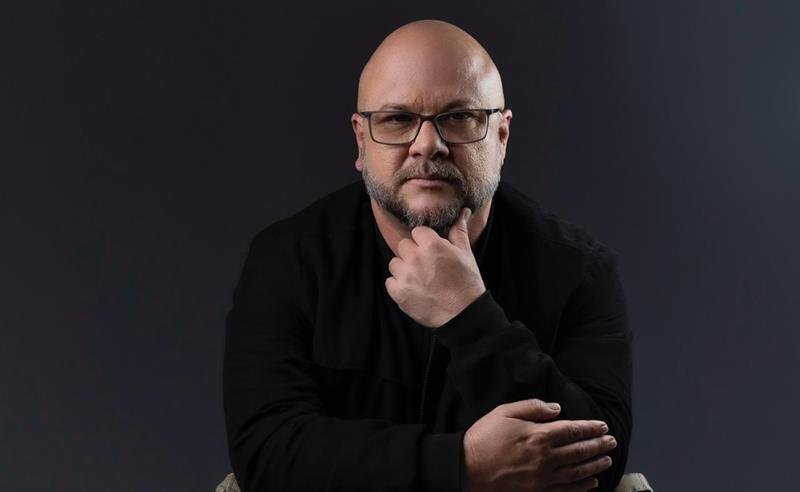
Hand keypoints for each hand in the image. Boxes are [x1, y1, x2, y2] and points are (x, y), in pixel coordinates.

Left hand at [385, 207, 485, 327]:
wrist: (463, 314)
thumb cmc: (467, 283)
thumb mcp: (465, 254)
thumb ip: (458, 231)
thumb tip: (462, 211)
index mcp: (432, 245)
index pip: (417, 232)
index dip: (425, 241)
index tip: (432, 252)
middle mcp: (416, 258)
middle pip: (404, 246)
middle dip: (413, 254)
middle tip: (427, 267)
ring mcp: (405, 276)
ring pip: (395, 263)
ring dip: (404, 269)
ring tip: (420, 279)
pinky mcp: (398, 293)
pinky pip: (390, 281)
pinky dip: (399, 285)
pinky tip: (414, 290)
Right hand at [463, 399, 616, 491]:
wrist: (466, 467)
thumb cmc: (483, 437)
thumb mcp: (504, 412)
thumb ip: (532, 407)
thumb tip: (557, 409)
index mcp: (538, 435)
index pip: (572, 430)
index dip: (590, 428)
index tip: (603, 426)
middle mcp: (545, 457)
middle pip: (579, 451)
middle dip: (598, 445)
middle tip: (612, 441)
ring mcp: (542, 477)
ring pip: (577, 471)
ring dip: (594, 465)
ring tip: (607, 459)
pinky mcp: (537, 491)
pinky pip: (565, 490)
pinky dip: (582, 487)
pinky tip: (592, 482)